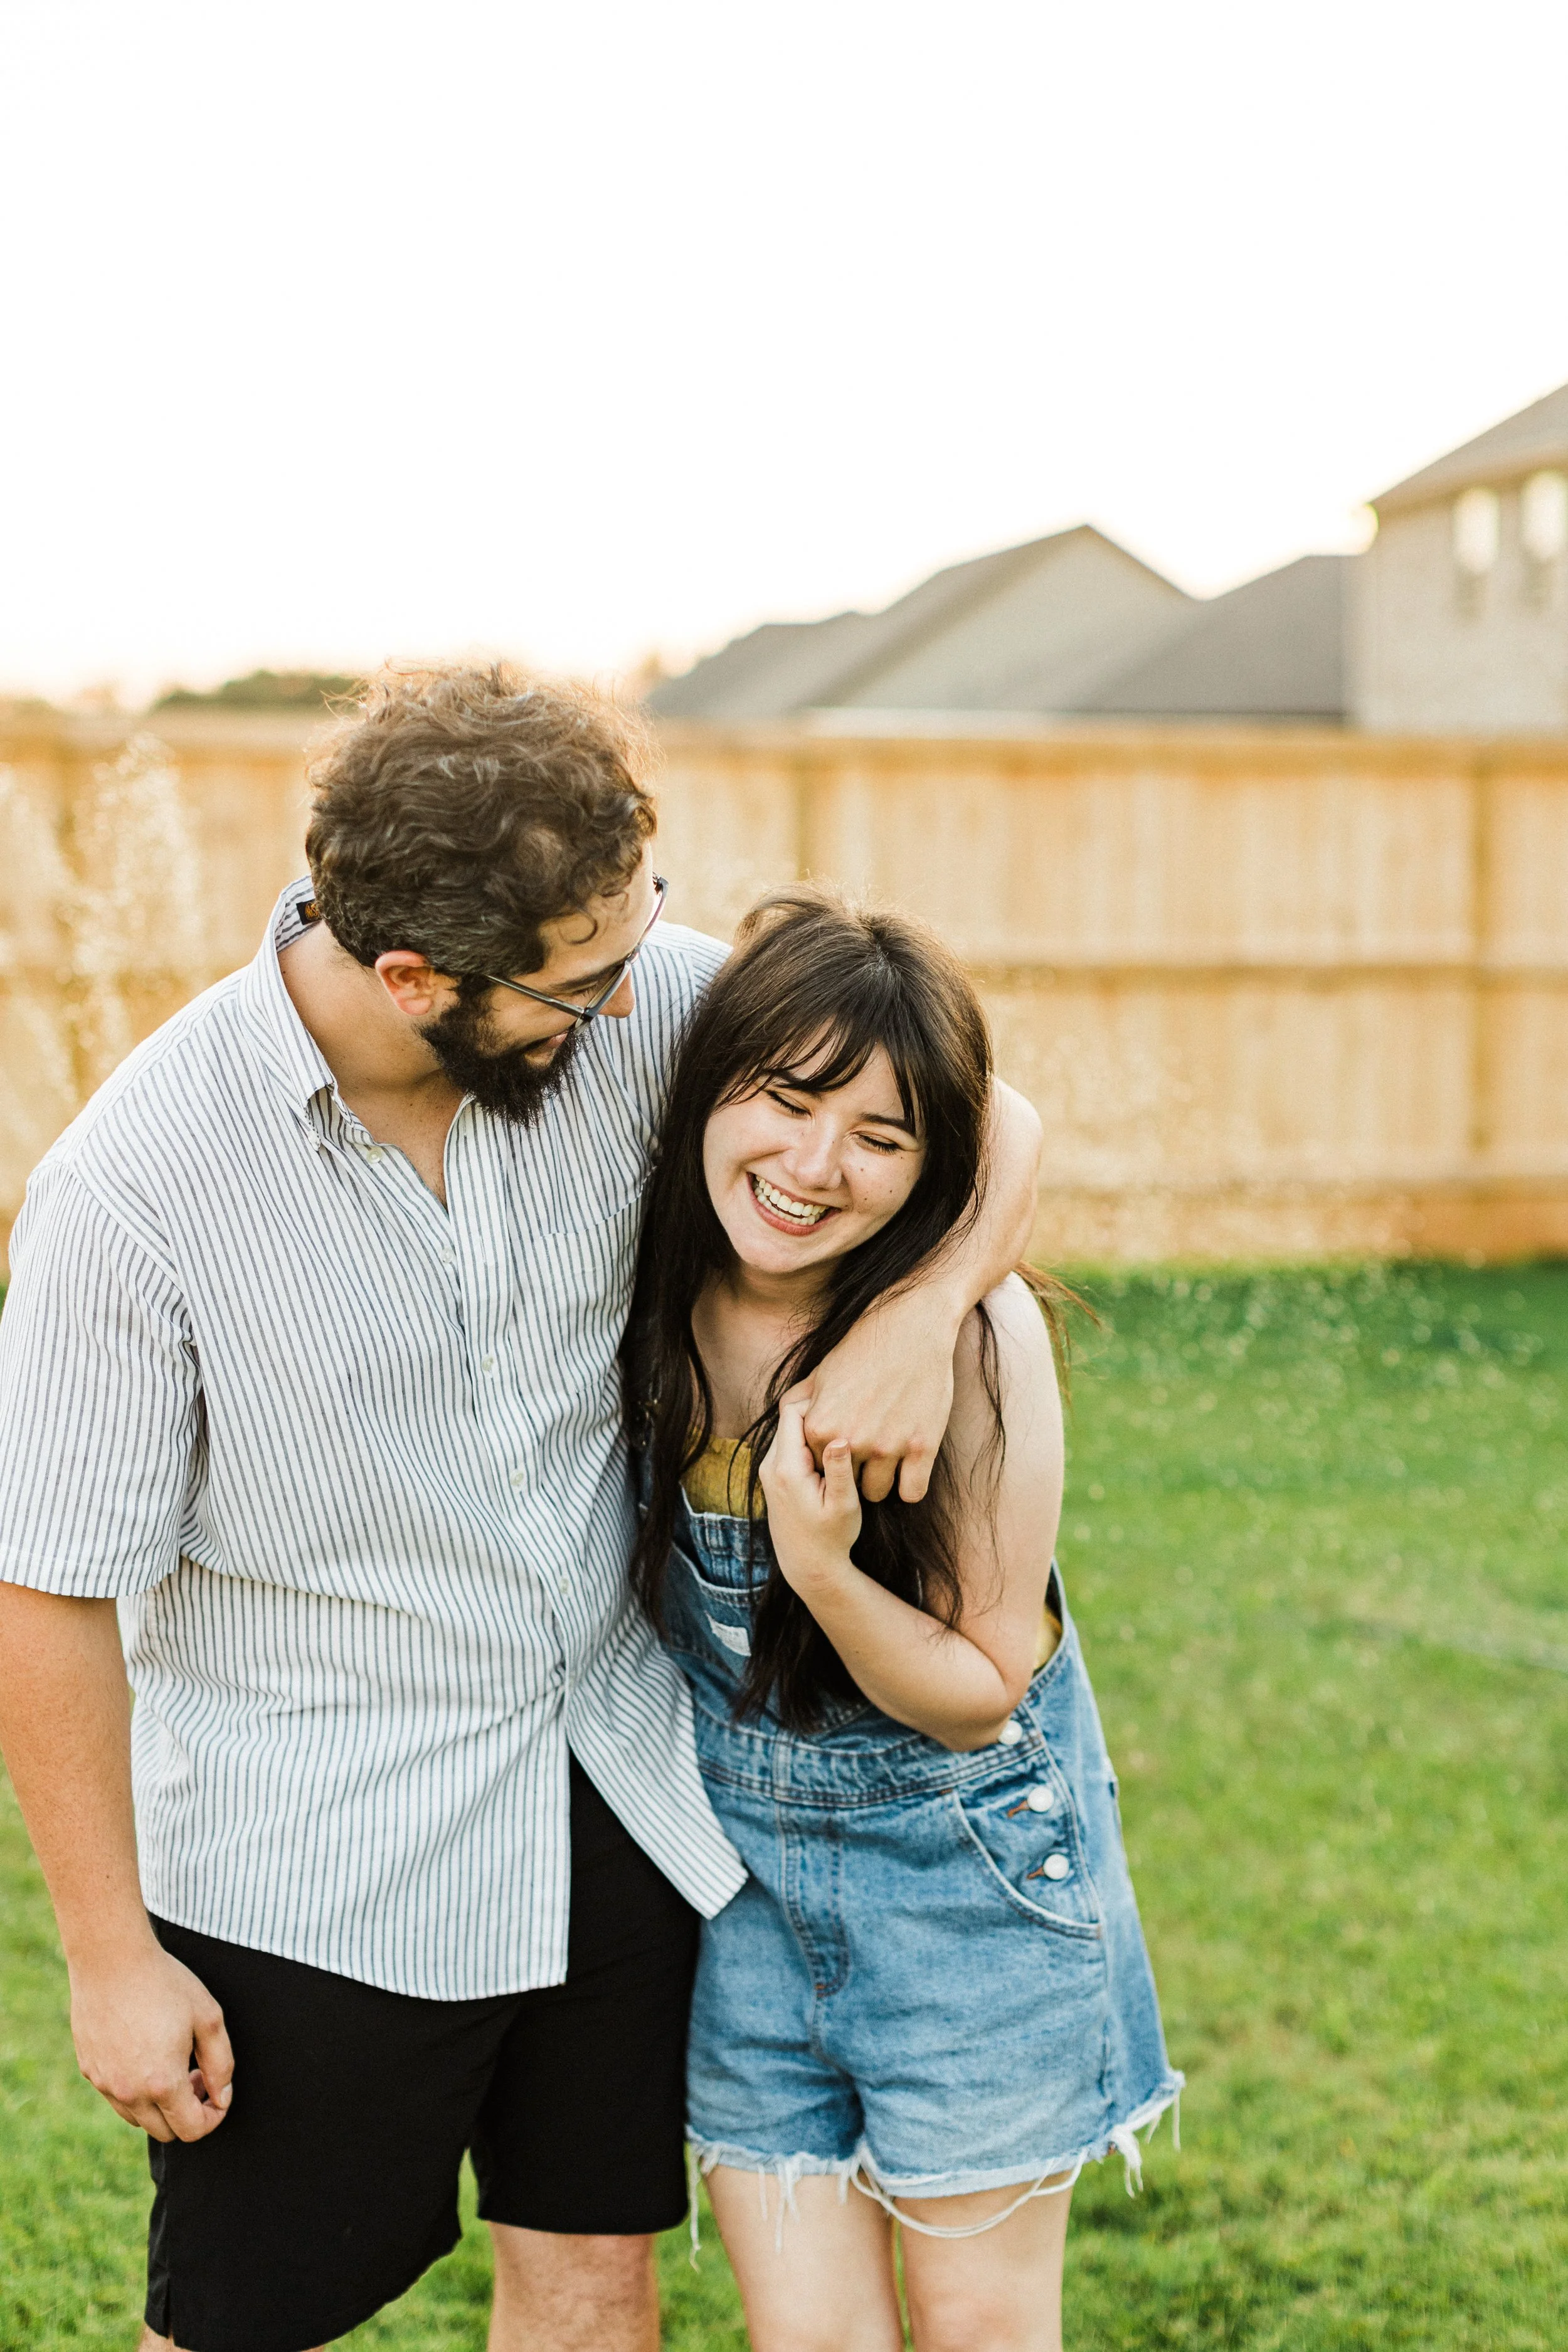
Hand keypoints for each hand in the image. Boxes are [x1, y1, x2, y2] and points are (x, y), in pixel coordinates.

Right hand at [69, 1942, 233, 2142]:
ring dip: (160, 2104)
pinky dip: (136, 2090)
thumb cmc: (164, 1984)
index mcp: (162, 2084)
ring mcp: (105, 2084)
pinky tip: (145, 2053)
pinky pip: (117, 2097)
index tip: (217, 2091)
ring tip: (172, 2062)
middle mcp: (129, 2093)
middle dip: (188, 2112)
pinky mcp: (89, 2070)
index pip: (191, 2131)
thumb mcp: (208, 2019)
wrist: (111, 1960)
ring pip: (138, 2118)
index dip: (213, 2117)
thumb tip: (222, 2098)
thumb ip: (221, 2065)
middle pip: (165, 2132)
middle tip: (196, 2073)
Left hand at [760, 1392, 862, 1589]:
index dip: (818, 1398)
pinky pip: (790, 1443)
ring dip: (814, 1423)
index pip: (792, 1411)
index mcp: (786, 1468)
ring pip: (790, 1428)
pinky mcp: (775, 1475)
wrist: (808, 1567)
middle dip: (817, 1406)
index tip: (844, 1394)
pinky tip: (833, 1441)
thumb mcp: (843, 1506)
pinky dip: (810, 1437)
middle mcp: (771, 1465)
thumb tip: (840, 1436)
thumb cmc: (832, 1538)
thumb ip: (839, 1470)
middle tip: (847, 1398)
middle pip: (789, 1416)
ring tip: (843, 1417)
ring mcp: (770, 1470)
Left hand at [801, 1289, 960, 1502]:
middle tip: (870, 1449)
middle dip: (856, 1473)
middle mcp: (850, 1441)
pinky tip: (912, 1465)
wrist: (910, 1327)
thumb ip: (800, 1404)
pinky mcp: (921, 1447)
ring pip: (878, 1492)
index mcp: (820, 1426)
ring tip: (891, 1456)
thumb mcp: (820, 1374)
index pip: (818, 1468)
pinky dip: (911, 1484)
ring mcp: (887, 1446)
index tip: (845, 1448)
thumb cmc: (863, 1347)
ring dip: (883, 1480)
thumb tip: (787, 1421)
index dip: (832, 1461)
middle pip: (845, 1484)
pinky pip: (913, 1492)